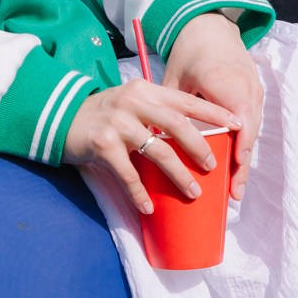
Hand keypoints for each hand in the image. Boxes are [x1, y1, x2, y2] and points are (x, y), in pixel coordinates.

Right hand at [64, 78, 241, 217]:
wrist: (60, 117)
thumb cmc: (104, 114)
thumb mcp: (131, 103)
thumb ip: (157, 112)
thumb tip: (194, 137)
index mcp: (146, 91)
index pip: (186, 100)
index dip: (214, 113)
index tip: (238, 124)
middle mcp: (133, 103)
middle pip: (177, 125)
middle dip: (200, 147)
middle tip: (214, 166)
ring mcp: (117, 123)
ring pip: (157, 151)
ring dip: (178, 174)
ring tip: (192, 192)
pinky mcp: (102, 145)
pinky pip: (128, 173)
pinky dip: (140, 193)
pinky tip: (149, 207)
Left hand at [161, 13, 264, 203]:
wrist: (213, 28)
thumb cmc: (190, 52)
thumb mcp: (177, 75)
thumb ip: (169, 105)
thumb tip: (152, 136)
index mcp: (223, 82)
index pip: (238, 119)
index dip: (239, 146)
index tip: (233, 169)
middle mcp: (245, 87)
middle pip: (249, 132)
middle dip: (242, 165)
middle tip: (234, 193)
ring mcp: (254, 90)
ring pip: (253, 132)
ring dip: (244, 159)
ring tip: (235, 187)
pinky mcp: (255, 94)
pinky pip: (253, 124)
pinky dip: (245, 145)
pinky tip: (236, 166)